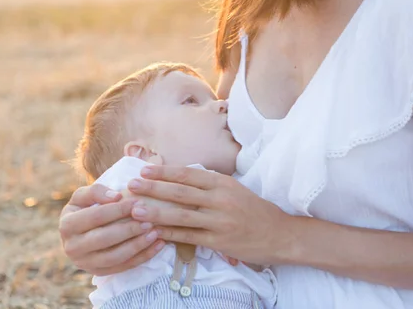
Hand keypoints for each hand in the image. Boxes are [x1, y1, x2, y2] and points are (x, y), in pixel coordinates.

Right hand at [59, 184, 165, 275]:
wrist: (77, 232)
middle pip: (105, 239)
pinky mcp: (99, 272)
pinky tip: (158, 244)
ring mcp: (85, 263)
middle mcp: (72, 247)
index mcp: (66, 225)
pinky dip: (143, 257)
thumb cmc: (83, 208)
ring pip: (115, 257)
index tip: (138, 201)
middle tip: (149, 220)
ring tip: (155, 232)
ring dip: (138, 245)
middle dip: (129, 229)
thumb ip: (96, 191)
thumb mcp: (82, 196)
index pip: (96, 217)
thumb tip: (116, 197)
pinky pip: (123, 267)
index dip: (118, 209)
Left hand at [126, 165, 296, 265]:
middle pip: (180, 192)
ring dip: (156, 212)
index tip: (145, 170)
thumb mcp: (234, 189)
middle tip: (131, 185)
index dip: (164, 172)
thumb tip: (181, 177)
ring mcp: (219, 221)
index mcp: (223, 183)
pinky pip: (189, 236)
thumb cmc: (254, 209)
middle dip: (153, 188)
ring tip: (135, 209)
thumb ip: (210, 184)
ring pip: (181, 215)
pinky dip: (169, 234)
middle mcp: (220, 199)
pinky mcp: (219, 241)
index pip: (188, 174)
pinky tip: (154, 232)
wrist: (280, 234)